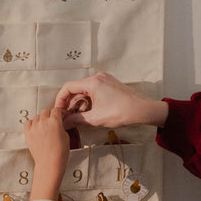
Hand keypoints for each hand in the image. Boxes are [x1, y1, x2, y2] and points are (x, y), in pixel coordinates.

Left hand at [23, 108, 68, 200]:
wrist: (49, 164)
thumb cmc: (60, 153)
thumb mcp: (66, 136)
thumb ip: (60, 126)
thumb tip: (58, 123)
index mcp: (55, 121)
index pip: (56, 109)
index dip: (58, 112)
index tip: (59, 115)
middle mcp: (43, 122)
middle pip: (45, 111)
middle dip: (49, 115)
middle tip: (51, 122)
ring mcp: (34, 127)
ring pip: (37, 116)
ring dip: (41, 120)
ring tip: (44, 127)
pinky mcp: (28, 133)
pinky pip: (28, 123)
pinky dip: (31, 124)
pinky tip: (35, 128)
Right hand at [54, 71, 168, 128]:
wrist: (142, 109)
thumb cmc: (122, 112)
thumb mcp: (96, 118)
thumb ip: (77, 119)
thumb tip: (64, 123)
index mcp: (93, 82)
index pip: (68, 87)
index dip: (60, 100)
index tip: (58, 111)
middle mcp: (97, 77)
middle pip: (76, 89)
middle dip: (70, 104)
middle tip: (66, 117)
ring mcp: (103, 80)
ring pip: (84, 91)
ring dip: (79, 104)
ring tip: (77, 118)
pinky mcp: (108, 84)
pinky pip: (92, 91)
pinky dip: (88, 101)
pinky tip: (88, 113)